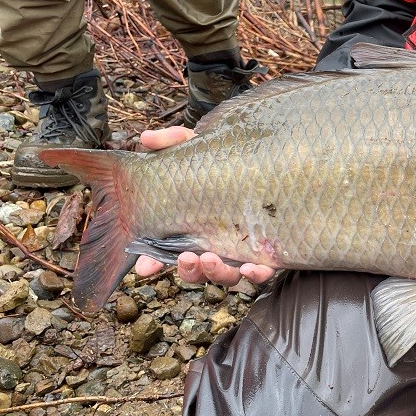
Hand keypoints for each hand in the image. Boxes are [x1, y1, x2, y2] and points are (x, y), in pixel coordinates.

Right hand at [132, 127, 276, 285]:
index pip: (166, 251)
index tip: (144, 268)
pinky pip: (261, 273)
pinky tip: (252, 268)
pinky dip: (256, 275)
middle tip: (186, 259)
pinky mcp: (267, 255)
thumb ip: (173, 142)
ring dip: (216, 272)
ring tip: (212, 259)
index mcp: (190, 227)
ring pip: (225, 276)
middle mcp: (213, 244)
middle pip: (196, 270)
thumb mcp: (199, 148)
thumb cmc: (228, 160)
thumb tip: (145, 139)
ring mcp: (240, 252)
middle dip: (189, 270)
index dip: (152, 262)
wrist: (271, 164)